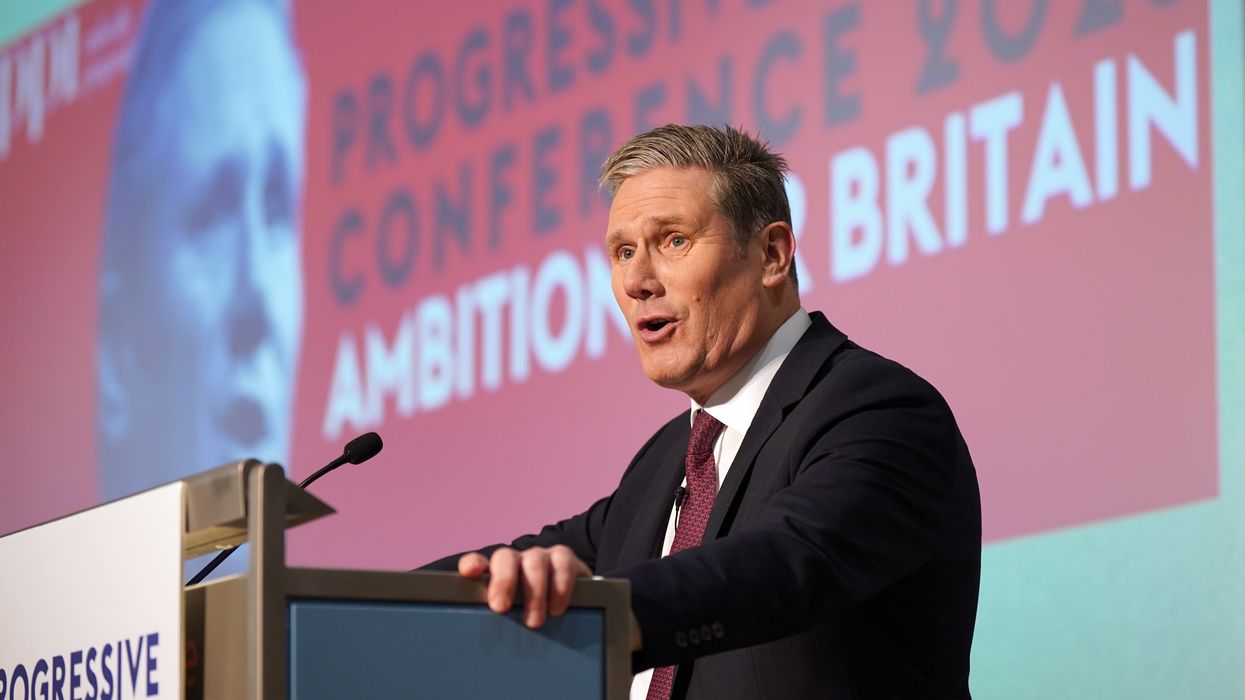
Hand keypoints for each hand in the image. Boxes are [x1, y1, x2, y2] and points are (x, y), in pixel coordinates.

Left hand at [457, 546, 592, 628]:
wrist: (572, 602)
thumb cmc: (532, 613)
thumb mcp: (512, 617)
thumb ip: (498, 620)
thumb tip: (486, 645)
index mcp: (495, 573)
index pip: (476, 562)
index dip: (472, 564)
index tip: (469, 574)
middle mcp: (516, 560)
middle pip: (505, 558)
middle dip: (503, 581)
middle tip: (501, 608)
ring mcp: (540, 556)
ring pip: (534, 562)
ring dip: (534, 593)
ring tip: (533, 622)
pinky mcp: (565, 558)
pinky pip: (563, 564)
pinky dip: (560, 587)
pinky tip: (556, 609)